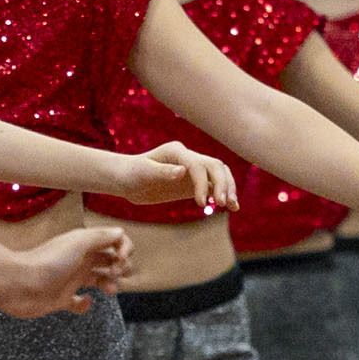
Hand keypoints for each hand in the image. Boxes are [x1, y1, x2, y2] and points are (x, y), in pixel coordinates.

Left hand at [0, 225, 134, 317]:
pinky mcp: (62, 299)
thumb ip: (101, 236)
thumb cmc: (47, 262)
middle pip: (111, 261)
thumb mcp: (78, 243)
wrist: (18, 284)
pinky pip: (79, 302)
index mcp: (85, 245)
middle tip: (115, 273)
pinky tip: (83, 301)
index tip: (121, 259)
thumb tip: (120, 232)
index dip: (125, 248)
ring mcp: (71, 280)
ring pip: (100, 280)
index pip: (114, 241)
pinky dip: (85, 304)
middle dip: (121, 267)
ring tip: (109, 290)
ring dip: (111, 284)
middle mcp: (80, 260)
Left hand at [108, 143, 237, 213]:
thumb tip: (182, 171)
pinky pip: (214, 187)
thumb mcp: (142, 173)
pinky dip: (224, 195)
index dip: (202, 183)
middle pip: (215, 167)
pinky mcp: (193, 184)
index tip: (201, 204)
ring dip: (228, 189)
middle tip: (222, 204)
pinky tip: (232, 208)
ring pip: (219, 175)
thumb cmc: (131, 173)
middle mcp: (188, 158)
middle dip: (222, 184)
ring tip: (232, 206)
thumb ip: (162, 172)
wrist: (126, 180)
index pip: (197, 165)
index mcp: (177, 151)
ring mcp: (193, 171)